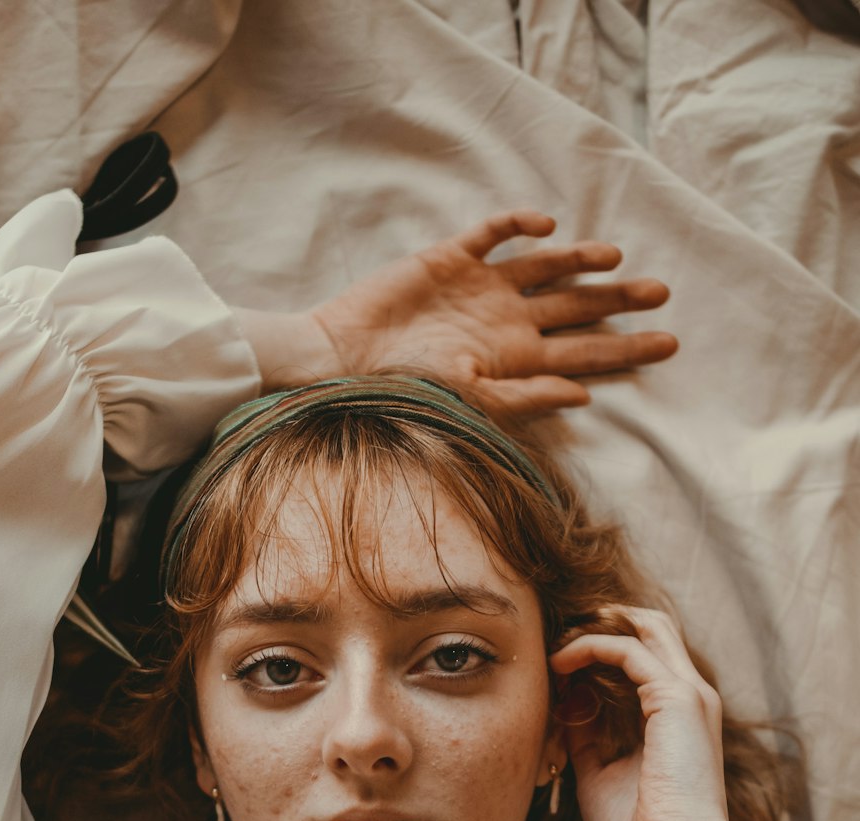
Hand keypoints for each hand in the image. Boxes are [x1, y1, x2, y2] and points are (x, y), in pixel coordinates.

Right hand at [309, 210, 677, 418]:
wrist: (343, 360)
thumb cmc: (403, 391)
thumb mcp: (468, 400)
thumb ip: (525, 399)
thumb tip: (582, 396)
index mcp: (517, 361)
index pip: (585, 354)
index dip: (627, 349)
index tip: (670, 343)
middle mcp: (507, 323)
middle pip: (577, 308)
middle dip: (620, 301)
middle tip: (663, 292)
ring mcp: (482, 290)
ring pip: (546, 268)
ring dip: (580, 260)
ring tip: (615, 258)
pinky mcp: (452, 260)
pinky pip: (494, 235)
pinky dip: (520, 226)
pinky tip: (545, 225)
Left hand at [549, 608, 731, 820]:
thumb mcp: (600, 774)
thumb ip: (587, 737)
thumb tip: (564, 707)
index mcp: (680, 718)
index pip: (647, 658)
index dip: (601, 651)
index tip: (556, 665)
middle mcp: (692, 698)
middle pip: (653, 628)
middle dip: (603, 621)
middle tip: (557, 635)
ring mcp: (689, 694)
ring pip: (645, 627)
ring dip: (594, 629)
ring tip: (553, 646)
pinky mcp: (677, 698)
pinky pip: (628, 650)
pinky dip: (590, 648)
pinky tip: (560, 664)